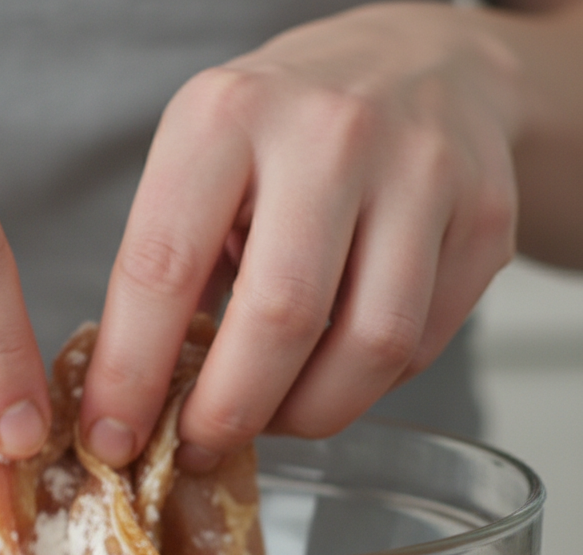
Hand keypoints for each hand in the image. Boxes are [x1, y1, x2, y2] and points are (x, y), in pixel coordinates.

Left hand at [80, 2, 523, 468]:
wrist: (421, 64)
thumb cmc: (287, 132)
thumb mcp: (201, 166)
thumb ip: (170, 272)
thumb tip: (137, 405)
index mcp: (227, 118)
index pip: (161, 270)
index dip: (132, 374)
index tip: (114, 438)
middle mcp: (330, 135)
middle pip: (277, 320)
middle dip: (227, 413)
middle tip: (200, 445)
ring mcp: (423, 173)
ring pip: (368, 349)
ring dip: (306, 415)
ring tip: (271, 415)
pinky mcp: (486, 219)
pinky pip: (421, 348)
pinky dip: (365, 387)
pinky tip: (332, 370)